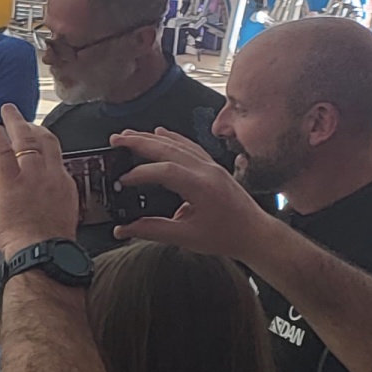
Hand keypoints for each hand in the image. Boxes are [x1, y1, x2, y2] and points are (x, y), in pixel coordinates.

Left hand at [0, 106, 77, 256]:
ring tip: (6, 109)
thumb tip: (46, 199)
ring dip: (15, 120)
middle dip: (33, 125)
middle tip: (23, 115)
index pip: (55, 154)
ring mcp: (31, 174)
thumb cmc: (49, 241)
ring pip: (24, 138)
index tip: (38, 134)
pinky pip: (1, 148)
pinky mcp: (11, 179)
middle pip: (44, 140)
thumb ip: (54, 200)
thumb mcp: (62, 215)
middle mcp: (50, 173)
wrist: (43, 250)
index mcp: (62, 183)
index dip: (46, 141)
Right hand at [110, 127, 275, 260]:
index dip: (140, 173)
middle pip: (169, 148)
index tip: (121, 180)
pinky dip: (172, 138)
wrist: (255, 234)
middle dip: (139, 142)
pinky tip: (161, 133)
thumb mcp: (187, 237)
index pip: (165, 171)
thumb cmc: (227, 236)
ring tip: (129, 135)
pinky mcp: (213, 167)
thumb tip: (125, 229)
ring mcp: (212, 166)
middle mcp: (207, 171)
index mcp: (202, 187)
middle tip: (116, 140)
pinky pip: (190, 146)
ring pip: (178, 144)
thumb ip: (153, 230)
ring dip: (152, 138)